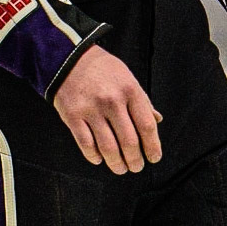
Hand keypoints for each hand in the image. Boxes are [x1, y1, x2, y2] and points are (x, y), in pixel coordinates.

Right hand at [53, 45, 162, 174]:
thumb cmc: (103, 69)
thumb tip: (157, 120)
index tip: (154, 158)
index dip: (152, 147)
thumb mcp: (127, 77)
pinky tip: (99, 159)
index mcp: (130, 90)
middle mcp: (112, 100)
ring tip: (120, 168)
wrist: (69, 57)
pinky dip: (94, 157)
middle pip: (129, 142)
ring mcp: (91, 109)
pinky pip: (86, 145)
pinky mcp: (72, 116)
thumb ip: (142, 100)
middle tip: (136, 166)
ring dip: (117, 164)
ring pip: (108, 148)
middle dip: (135, 160)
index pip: (146, 126)